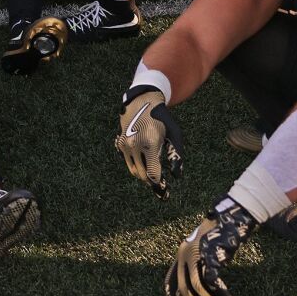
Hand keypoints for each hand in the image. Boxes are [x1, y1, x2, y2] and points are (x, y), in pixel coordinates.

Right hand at [116, 84, 184, 198]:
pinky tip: (146, 164)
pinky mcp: (120, 143)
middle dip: (152, 183)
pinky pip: (128, 162)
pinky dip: (137, 166)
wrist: (141, 102)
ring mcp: (125, 144)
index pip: (153, 173)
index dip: (160, 185)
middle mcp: (135, 145)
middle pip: (142, 175)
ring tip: (154, 176)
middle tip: (161, 188)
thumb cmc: (162, 119)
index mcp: (150, 143)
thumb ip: (176, 155)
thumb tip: (176, 176)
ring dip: (144, 176)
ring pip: (134, 171)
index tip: (166, 193)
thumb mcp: (175, 134)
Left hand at [166, 200, 255, 295]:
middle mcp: (184, 255)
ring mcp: (194, 253)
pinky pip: (212, 281)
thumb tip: (203, 285)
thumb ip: (199, 264)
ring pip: (197, 287)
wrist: (229, 215)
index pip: (171, 281)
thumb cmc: (220, 234)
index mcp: (181, 255)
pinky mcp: (207, 254)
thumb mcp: (204, 249)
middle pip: (185, 288)